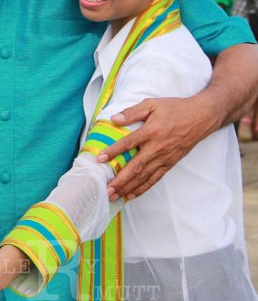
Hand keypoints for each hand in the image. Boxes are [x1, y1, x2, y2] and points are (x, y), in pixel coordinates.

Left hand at [98, 95, 216, 200]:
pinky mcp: (170, 164)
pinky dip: (142, 188)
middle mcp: (158, 148)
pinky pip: (154, 179)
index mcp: (151, 131)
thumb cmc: (175, 109)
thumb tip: (114, 119)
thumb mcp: (152, 104)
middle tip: (106, 189)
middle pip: (136, 167)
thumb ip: (132, 112)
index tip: (99, 159)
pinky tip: (131, 195)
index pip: (128, 143)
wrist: (201, 117)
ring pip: (144, 177)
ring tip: (114, 196)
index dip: (113, 151)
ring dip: (128, 188)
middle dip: (120, 180)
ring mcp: (164, 158)